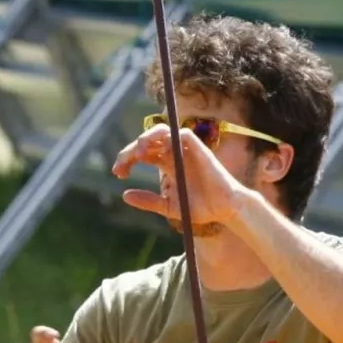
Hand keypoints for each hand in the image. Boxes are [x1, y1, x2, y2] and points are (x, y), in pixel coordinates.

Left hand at [113, 123, 239, 229]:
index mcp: (167, 164)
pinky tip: (160, 153)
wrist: (224, 211)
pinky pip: (183, 135)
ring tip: (138, 154)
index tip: (118, 174)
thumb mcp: (168, 207)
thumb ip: (148, 201)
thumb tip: (124, 194)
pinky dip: (170, 138)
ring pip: (162, 131)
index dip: (127, 159)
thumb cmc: (200, 208)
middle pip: (147, 141)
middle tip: (120, 167)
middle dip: (130, 151)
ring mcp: (186, 151)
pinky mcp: (200, 150)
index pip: (143, 153)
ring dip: (147, 138)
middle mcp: (174, 154)